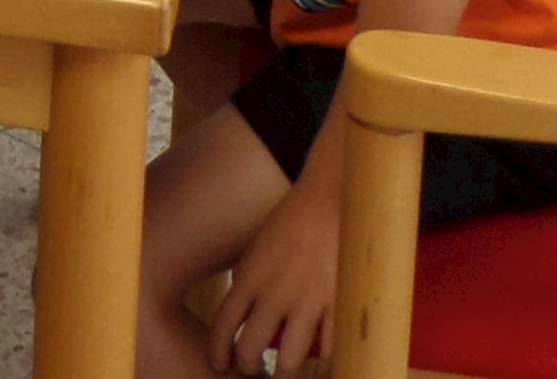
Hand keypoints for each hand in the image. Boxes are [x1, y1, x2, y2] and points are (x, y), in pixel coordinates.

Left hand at [206, 176, 341, 375]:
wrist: (330, 196)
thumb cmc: (293, 221)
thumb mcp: (257, 249)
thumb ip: (247, 281)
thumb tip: (240, 315)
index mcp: (249, 277)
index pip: (222, 327)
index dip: (218, 353)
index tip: (220, 365)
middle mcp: (275, 293)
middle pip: (250, 350)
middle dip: (248, 367)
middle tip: (254, 369)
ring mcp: (308, 301)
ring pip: (289, 361)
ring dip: (283, 372)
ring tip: (284, 371)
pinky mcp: (339, 304)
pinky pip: (331, 351)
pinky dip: (324, 366)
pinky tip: (321, 368)